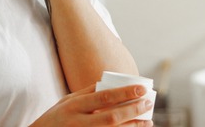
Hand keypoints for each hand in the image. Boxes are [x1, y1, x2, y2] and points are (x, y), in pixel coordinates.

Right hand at [30, 84, 153, 126]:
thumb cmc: (56, 118)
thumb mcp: (67, 101)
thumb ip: (87, 92)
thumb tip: (110, 81)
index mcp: (74, 105)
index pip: (104, 97)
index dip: (125, 93)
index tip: (142, 89)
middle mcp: (78, 122)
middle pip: (111, 117)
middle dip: (133, 110)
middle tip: (148, 103)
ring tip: (148, 121)